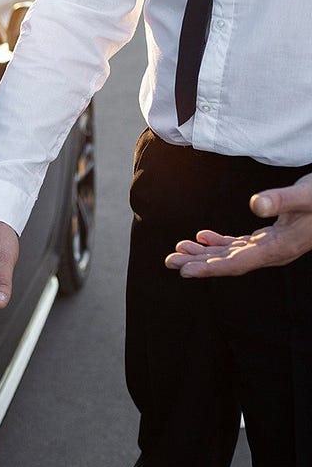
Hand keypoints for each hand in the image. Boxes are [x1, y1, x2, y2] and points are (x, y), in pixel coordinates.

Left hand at [165, 173, 311, 276]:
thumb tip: (255, 204)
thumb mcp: (306, 195)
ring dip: (204, 253)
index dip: (210, 268)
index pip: (238, 262)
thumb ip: (282, 200)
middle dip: (198, 263)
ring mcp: (272, 247)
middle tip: (169, 260)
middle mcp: (274, 252)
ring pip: (232, 254)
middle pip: (229, 262)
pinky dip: (219, 243)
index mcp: (280, 248)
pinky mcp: (270, 238)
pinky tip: (202, 237)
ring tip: (178, 249)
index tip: (184, 271)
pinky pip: (240, 246)